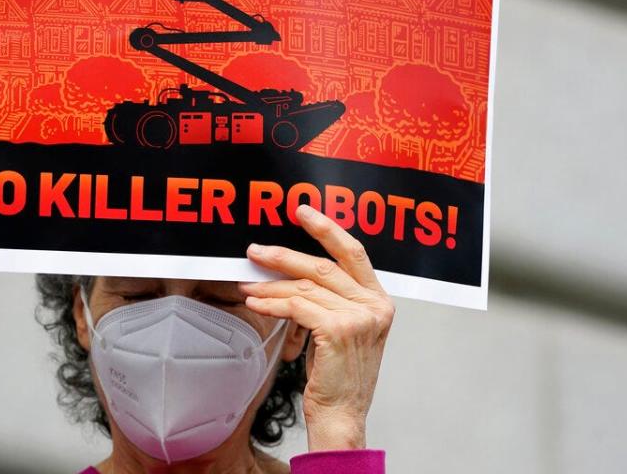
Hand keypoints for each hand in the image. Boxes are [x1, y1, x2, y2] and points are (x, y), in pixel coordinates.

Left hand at [241, 203, 394, 451]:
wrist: (342, 416)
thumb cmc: (337, 376)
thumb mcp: (341, 330)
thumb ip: (328, 299)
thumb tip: (290, 271)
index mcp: (379, 301)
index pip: (353, 253)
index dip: (327, 228)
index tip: (302, 211)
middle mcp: (374, 305)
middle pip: (324, 265)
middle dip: (285, 254)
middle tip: (256, 249)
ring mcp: (359, 317)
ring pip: (305, 286)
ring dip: (270, 284)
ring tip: (247, 284)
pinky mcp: (338, 329)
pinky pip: (297, 306)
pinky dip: (272, 302)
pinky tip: (256, 302)